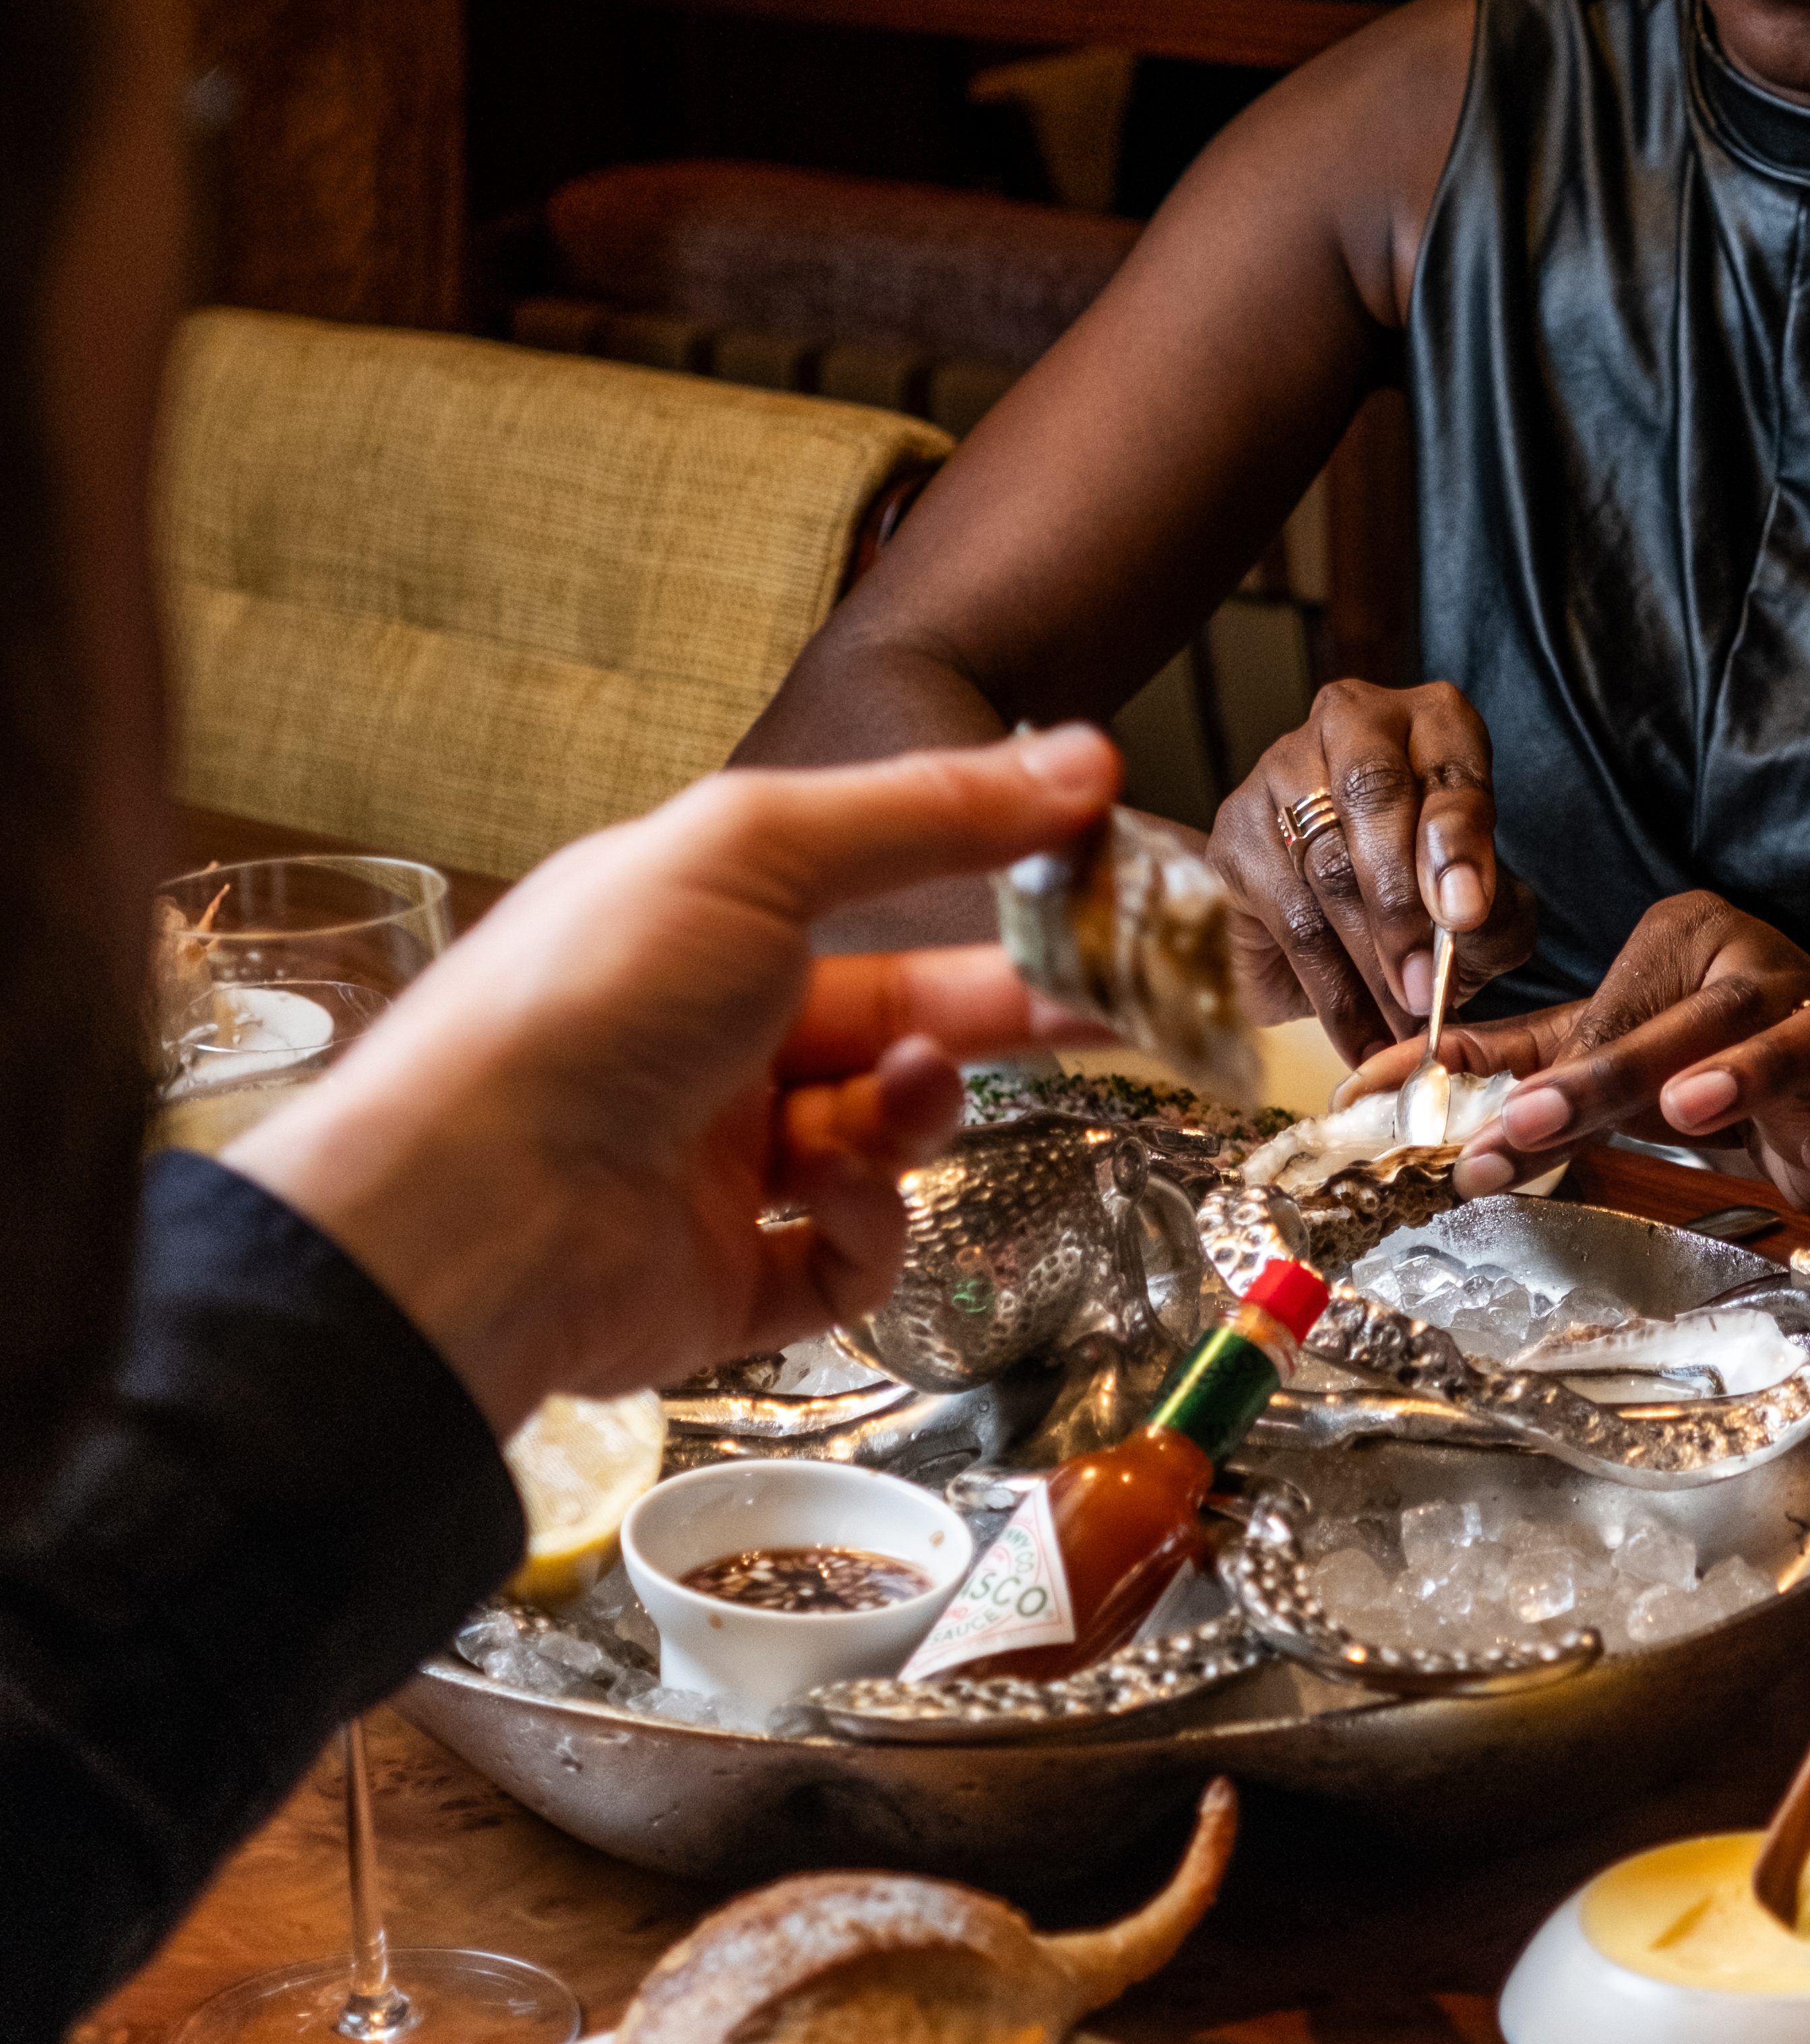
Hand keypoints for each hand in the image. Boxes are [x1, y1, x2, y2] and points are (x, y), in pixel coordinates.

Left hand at [234, 727, 1121, 1438]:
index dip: (987, 888)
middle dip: (1002, 1013)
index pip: (880, 896)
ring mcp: (720, 1168)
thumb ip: (925, 811)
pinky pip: (850, 1260)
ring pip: (884, 1140)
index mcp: (703, 926)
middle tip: (1103, 1009)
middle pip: (901, 1022)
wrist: (472, 1210)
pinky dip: (867, 1231)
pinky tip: (839, 1199)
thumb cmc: (583, 1007)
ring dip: (912, 1118)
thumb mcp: (757, 853)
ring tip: (889, 1105)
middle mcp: (712, 1042)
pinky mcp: (730, 1284)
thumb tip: (1080, 759)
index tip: (1091, 883)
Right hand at [1207, 678, 1535, 1058]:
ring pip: (1323, 866)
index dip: (1457, 841)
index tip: (1465, 914)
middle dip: (1402, 907)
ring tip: (1400, 1023)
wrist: (1363, 902)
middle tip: (1425, 989)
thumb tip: (1463, 929)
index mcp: (1432, 720)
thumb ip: (1497, 915)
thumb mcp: (1490, 897)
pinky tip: (1361, 1036)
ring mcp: (1281, 768)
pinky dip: (1327, 989)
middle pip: (1372, 801)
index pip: (1448, 767)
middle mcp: (1351, 723)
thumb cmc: (1441, 888)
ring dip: (1365, 959)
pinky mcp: (1236, 830)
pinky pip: (1282, 916)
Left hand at [1359, 892, 1809, 1208]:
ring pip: (1805, 1036)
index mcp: (1690, 945)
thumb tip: (1384, 1081)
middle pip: (1690, 1021)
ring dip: (1753, 1073)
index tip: (1475, 1144)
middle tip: (1532, 1123)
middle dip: (1609, 1077)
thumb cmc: (1727, 1063)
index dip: (1541, 1083)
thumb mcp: (1619, 1056)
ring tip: (1694, 1109)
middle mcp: (1766, 969)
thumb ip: (1519, 1064)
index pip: (1603, 1016)